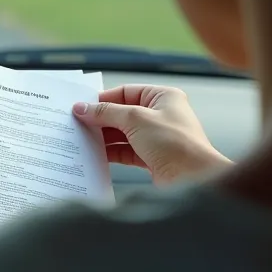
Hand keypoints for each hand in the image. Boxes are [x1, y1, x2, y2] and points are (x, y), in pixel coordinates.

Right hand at [73, 84, 231, 184]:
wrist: (194, 179)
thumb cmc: (175, 144)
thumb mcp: (135, 119)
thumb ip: (106, 112)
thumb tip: (82, 108)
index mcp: (163, 97)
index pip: (125, 92)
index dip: (102, 99)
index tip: (81, 107)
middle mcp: (161, 115)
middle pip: (121, 113)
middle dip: (100, 120)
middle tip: (78, 124)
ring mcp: (156, 137)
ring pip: (122, 133)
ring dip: (104, 137)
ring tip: (83, 139)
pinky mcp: (151, 157)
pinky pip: (125, 150)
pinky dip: (111, 152)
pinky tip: (95, 154)